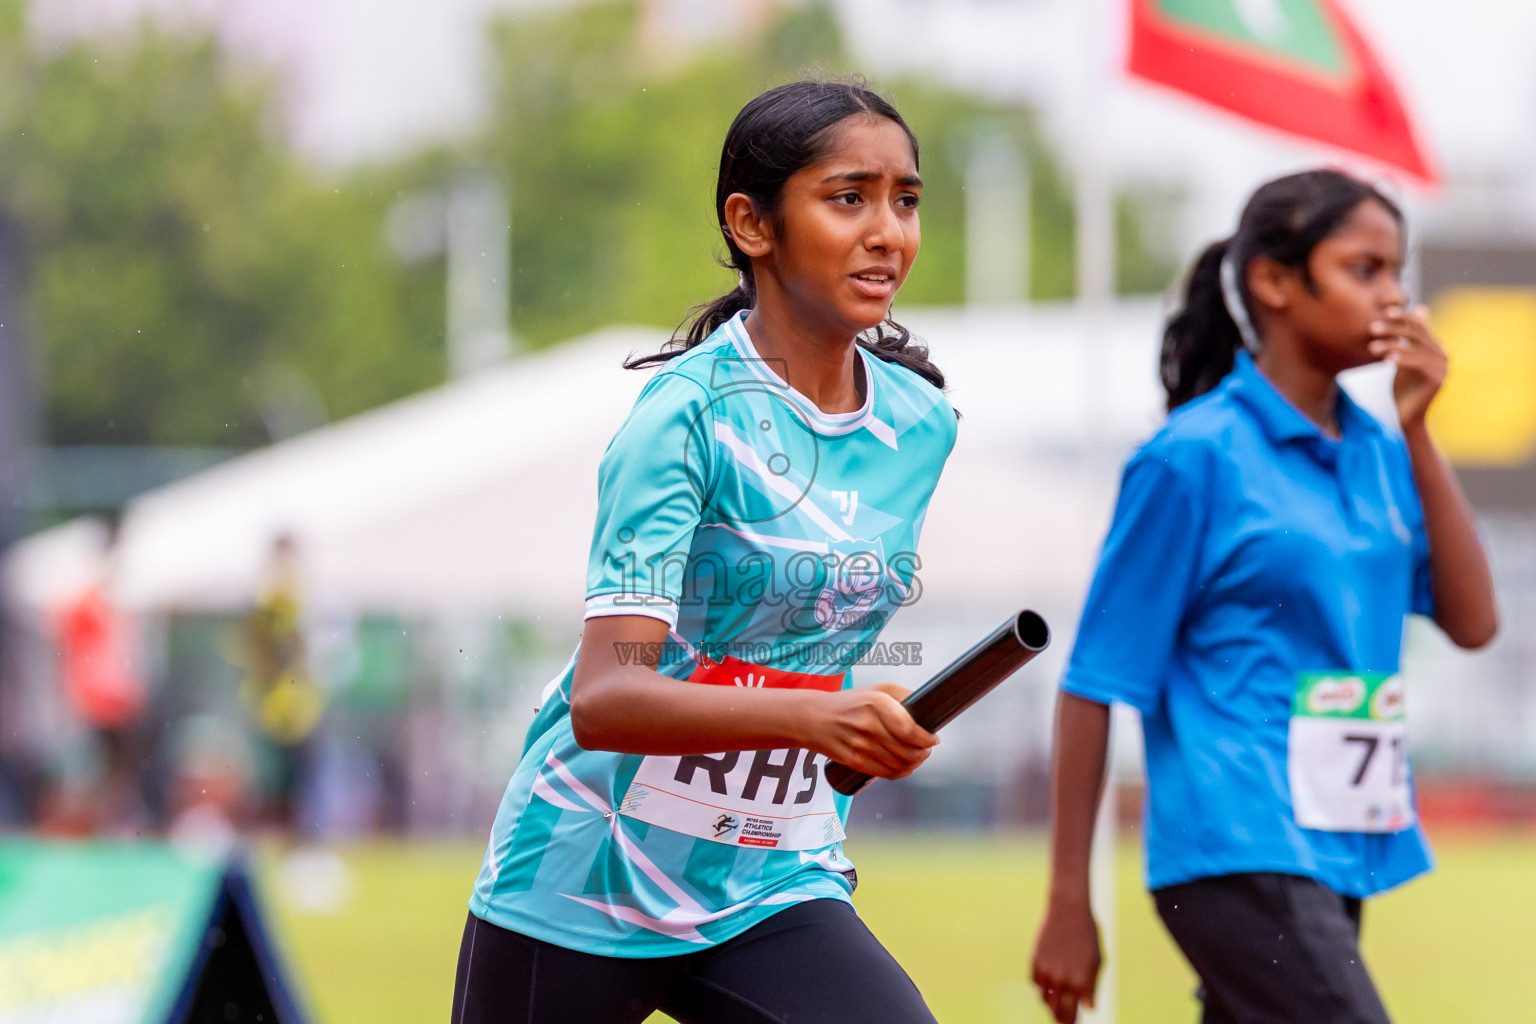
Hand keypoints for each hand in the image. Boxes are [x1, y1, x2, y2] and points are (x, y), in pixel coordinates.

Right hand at [807, 683, 937, 778]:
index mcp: (876, 703)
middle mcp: (868, 724)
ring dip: (914, 764)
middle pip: (908, 750)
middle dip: (923, 753)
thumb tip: (928, 709)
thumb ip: (903, 696)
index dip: (926, 739)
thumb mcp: (877, 689)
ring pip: (899, 764)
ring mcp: (860, 745)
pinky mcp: (854, 761)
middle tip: (926, 749)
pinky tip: (904, 767)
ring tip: (917, 758)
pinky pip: (886, 773)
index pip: (910, 730)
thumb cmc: (849, 703)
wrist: (814, 718)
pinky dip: (901, 773)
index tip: (933, 738)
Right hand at [1032, 895, 1101, 1023]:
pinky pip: (1035, 983)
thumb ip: (1092, 988)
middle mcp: (1063, 980)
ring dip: (1050, 1002)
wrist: (1068, 911)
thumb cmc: (1087, 936)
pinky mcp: (1035, 962)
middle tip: (1061, 1020)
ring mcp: (1047, 971)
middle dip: (1059, 1018)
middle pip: (1057, 1011)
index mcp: (1082, 982)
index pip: (1074, 1014)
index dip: (1072, 1022)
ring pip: (1044, 999)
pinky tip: (1048, 980)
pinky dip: (1041, 984)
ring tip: (1055, 1001)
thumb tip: (1089, 1009)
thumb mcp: (1097, 962)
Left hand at [1367, 305, 1446, 429]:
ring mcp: (1442, 367)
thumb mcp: (1402, 361)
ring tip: (1371, 348)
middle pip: (1417, 333)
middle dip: (1393, 328)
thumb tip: (1410, 314)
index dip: (1402, 316)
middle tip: (1371, 328)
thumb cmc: (1403, 388)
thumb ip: (1404, 340)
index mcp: (1434, 347)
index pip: (1418, 325)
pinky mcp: (1437, 379)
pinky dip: (1401, 359)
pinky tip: (1386, 360)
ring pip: (1414, 349)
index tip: (1383, 312)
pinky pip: (1417, 364)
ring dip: (1391, 346)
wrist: (1408, 417)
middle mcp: (1442, 354)